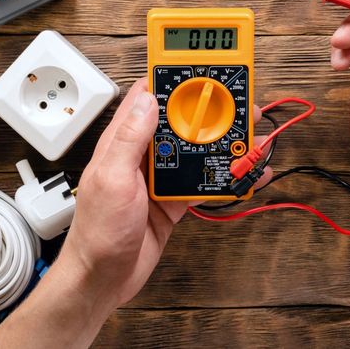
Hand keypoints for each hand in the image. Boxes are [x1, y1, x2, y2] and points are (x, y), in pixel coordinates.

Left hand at [57, 79, 270, 311]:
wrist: (104, 279)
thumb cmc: (98, 231)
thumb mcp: (111, 179)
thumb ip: (129, 138)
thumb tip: (149, 99)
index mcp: (124, 141)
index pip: (149, 98)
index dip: (173, 81)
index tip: (201, 70)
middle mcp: (145, 153)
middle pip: (183, 122)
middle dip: (212, 111)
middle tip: (241, 105)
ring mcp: (162, 175)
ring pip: (199, 149)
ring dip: (225, 143)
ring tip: (251, 140)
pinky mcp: (176, 197)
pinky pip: (205, 179)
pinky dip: (226, 176)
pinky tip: (245, 175)